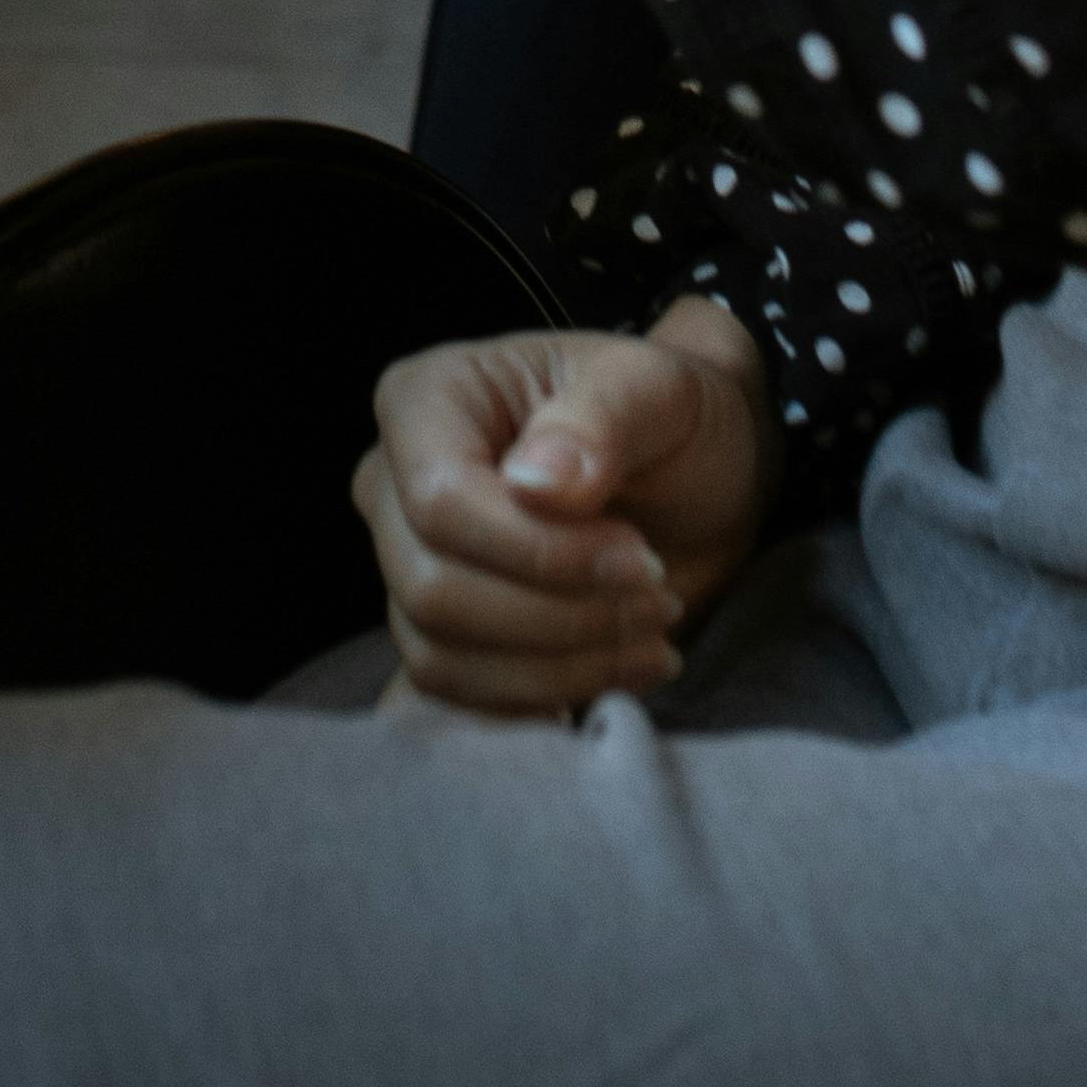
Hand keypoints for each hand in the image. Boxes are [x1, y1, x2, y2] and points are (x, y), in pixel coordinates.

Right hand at [351, 302, 780, 718]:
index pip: (440, 501)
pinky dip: (542, 696)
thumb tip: (536, 486)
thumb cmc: (666, 418)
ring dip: (560, 665)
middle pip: (434, 589)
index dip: (538, 552)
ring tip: (650, 634)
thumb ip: (597, 420)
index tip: (640, 560)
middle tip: (657, 601)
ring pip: (443, 654)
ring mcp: (405, 562)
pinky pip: (456, 695)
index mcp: (425, 400)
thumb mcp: (656, 390)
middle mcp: (393, 482)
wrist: (693, 479)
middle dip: (559, 615)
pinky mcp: (437, 631)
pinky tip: (616, 669)